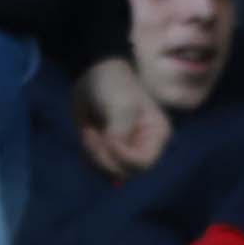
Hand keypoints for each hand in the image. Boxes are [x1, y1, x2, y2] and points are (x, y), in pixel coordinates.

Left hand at [74, 58, 169, 178]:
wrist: (94, 73)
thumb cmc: (115, 85)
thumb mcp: (122, 105)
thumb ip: (120, 131)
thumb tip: (113, 152)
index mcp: (156, 136)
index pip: (143, 163)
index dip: (122, 157)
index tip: (108, 139)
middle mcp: (143, 146)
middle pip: (125, 171)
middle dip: (104, 156)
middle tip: (92, 135)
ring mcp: (124, 149)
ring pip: (108, 170)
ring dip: (94, 153)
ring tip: (89, 132)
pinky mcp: (106, 149)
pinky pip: (96, 165)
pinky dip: (88, 154)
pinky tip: (88, 134)